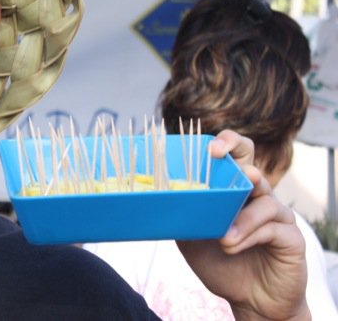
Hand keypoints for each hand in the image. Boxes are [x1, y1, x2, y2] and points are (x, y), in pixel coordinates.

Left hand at [176, 130, 309, 319]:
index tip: (208, 147)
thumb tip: (151, 201)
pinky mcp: (291, 237)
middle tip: (216, 156)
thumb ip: (182, 216)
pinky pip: (273, 227)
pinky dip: (250, 235)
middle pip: (252, 161)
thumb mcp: (192, 238)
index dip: (226, 142)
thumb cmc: (220, 263)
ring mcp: (277, 215)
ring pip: (264, 198)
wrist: (250, 301)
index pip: (236, 154)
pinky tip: (233, 246)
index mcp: (234, 191)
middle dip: (235, 150)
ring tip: (223, 238)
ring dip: (239, 217)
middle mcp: (257, 196)